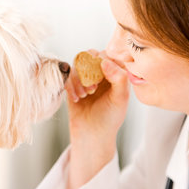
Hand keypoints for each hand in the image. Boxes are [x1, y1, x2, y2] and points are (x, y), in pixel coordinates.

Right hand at [65, 50, 128, 188]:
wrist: (92, 134)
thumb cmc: (110, 117)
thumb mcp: (120, 98)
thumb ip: (119, 78)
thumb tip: (104, 61)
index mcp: (116, 72)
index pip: (109, 54)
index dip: (104, 63)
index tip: (102, 81)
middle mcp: (101, 71)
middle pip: (91, 55)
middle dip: (89, 70)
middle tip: (92, 88)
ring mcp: (86, 76)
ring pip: (77, 64)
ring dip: (79, 79)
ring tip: (85, 95)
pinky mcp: (72, 83)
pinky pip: (67, 75)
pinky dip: (71, 86)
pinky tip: (76, 99)